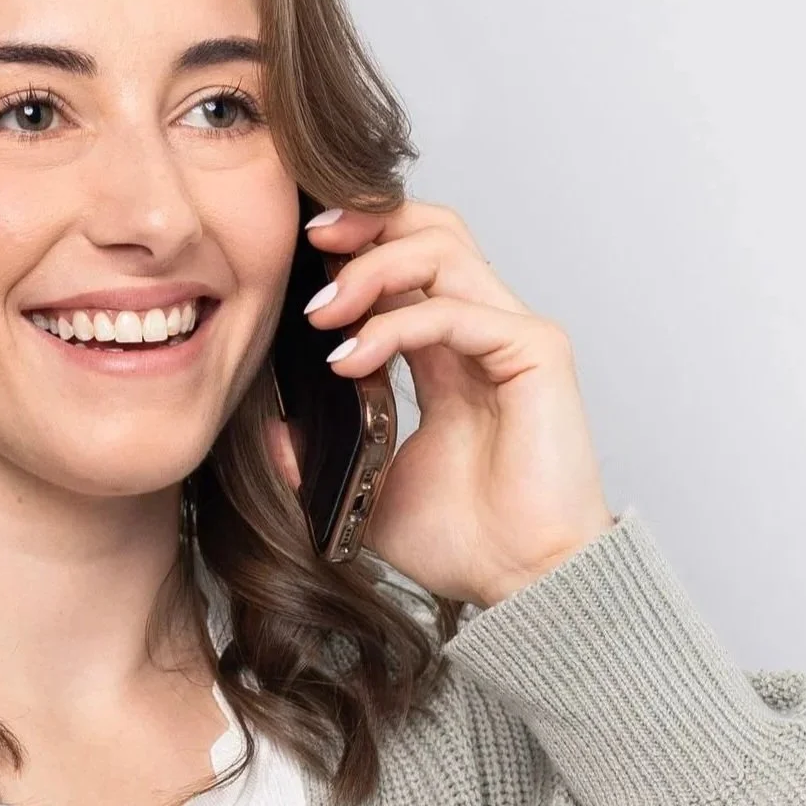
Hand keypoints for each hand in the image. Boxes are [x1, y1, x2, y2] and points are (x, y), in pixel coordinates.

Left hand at [294, 200, 615, 608]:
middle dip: (364, 224)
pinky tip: (348, 360)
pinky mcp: (536, 352)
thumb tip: (270, 430)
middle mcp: (482, 331)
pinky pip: (454, 311)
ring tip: (321, 314)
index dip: (356, 243)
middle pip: (429, 229)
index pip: (406, 262)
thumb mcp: (369, 490)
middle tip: (309, 244)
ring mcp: (512, 334)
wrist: (521, 582)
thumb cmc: (465, 542)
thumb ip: (323, 455)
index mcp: (447, 352)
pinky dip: (394, 325)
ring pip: (441, 250)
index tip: (300, 253)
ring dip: (371, 270)